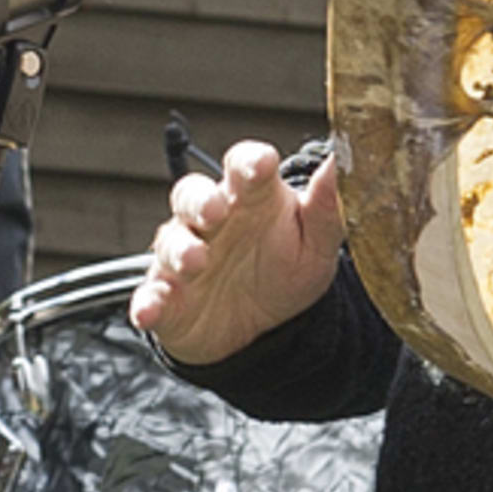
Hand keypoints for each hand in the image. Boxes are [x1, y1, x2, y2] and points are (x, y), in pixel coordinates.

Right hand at [130, 141, 343, 365]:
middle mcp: (211, 220)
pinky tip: (149, 310)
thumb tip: (345, 159)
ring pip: (170, 241)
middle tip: (215, 211)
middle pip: (192, 194)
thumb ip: (329, 205)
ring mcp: (184, 257)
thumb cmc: (284, 269)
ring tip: (196, 261)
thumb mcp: (316, 243)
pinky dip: (146, 302)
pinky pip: (150, 294)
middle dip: (199, 199)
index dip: (249, 161)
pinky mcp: (166, 297)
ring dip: (179, 249)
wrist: (262, 331)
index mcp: (250, 197)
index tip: (261, 164)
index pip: (243, 165)